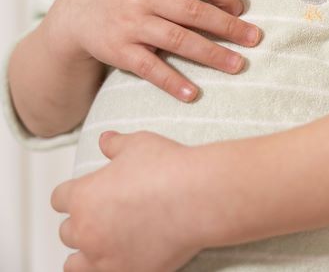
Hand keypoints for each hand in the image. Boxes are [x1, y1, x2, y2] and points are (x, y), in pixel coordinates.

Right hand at [43, 0, 260, 101]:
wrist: (76, 13)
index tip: (242, 9)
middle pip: (193, 11)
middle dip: (227, 26)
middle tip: (255, 39)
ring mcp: (132, 25)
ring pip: (177, 40)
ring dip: (210, 54)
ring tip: (237, 65)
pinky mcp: (120, 51)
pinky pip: (149, 68)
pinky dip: (171, 81)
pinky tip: (192, 94)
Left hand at [52, 131, 203, 271]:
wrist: (199, 197)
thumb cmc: (170, 168)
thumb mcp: (139, 144)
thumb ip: (115, 144)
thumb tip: (105, 140)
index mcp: (83, 195)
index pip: (59, 198)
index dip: (74, 194)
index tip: (88, 194)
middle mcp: (86, 229)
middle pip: (68, 231)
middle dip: (84, 223)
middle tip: (105, 216)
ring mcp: (103, 255)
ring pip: (75, 262)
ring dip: (86, 252)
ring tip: (104, 244)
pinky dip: (104, 268)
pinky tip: (117, 260)